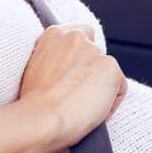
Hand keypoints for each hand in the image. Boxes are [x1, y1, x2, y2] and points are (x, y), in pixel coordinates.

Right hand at [18, 24, 127, 147]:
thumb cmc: (32, 103)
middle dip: (90, 71)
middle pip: (95, 53)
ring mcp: (95, 51)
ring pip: (107, 73)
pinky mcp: (111, 69)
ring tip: (82, 108)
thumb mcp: (34, 70)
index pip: (79, 38)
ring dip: (100, 88)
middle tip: (78, 94)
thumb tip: (64, 71)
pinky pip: (119, 89)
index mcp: (55, 34)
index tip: (72, 77)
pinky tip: (92, 113)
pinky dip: (110, 104)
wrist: (41, 117)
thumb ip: (52, 60)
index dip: (78, 59)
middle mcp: (76, 36)